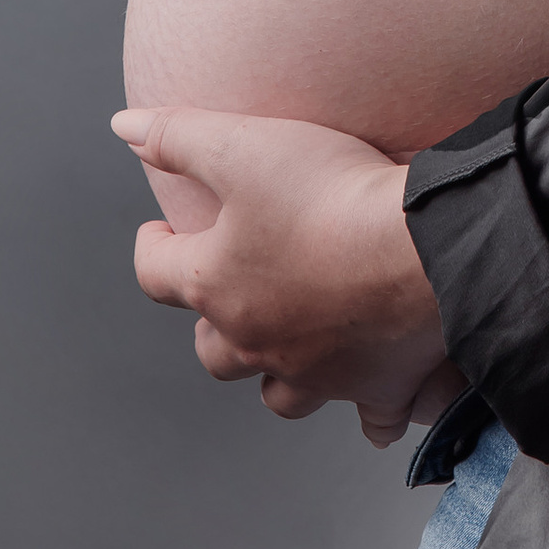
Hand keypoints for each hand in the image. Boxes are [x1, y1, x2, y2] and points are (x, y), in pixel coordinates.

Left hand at [114, 105, 460, 440]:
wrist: (423, 248)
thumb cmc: (333, 198)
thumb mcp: (244, 146)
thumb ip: (179, 135)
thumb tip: (126, 129)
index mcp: (219, 285)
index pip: (155, 273)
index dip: (152, 247)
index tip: (160, 231)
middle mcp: (258, 339)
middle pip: (213, 350)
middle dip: (212, 323)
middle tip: (228, 291)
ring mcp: (316, 370)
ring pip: (277, 392)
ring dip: (275, 372)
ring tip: (287, 343)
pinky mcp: (376, 385)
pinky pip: (373, 419)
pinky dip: (372, 414)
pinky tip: (377, 405)